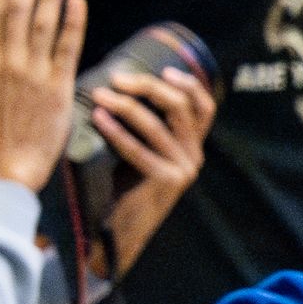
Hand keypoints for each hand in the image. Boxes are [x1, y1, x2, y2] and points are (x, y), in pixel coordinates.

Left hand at [91, 65, 215, 273]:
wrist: (120, 234)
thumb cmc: (124, 188)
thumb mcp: (142, 152)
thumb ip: (146, 126)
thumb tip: (121, 83)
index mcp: (193, 147)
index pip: (205, 107)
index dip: (190, 84)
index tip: (165, 69)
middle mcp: (194, 157)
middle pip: (181, 108)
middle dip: (148, 86)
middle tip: (117, 77)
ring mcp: (183, 170)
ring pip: (158, 125)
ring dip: (125, 105)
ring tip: (99, 94)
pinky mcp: (166, 182)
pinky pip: (139, 148)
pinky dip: (116, 130)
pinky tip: (97, 118)